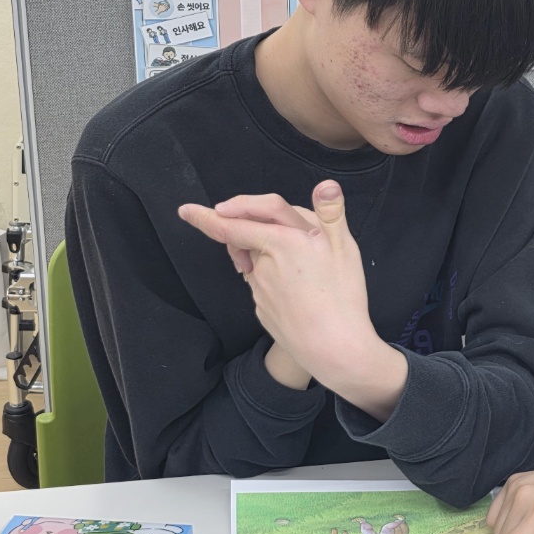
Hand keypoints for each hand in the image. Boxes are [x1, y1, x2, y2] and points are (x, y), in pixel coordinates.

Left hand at [179, 182, 406, 414]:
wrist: (334, 350)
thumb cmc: (343, 297)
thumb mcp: (345, 249)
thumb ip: (331, 214)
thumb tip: (326, 184)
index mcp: (283, 241)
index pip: (236, 222)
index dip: (208, 216)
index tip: (187, 211)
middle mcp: (264, 263)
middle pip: (244, 238)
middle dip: (246, 232)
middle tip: (279, 236)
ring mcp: (260, 288)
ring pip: (255, 262)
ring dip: (264, 255)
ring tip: (300, 266)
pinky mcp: (262, 308)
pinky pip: (262, 285)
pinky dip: (273, 280)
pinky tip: (298, 291)